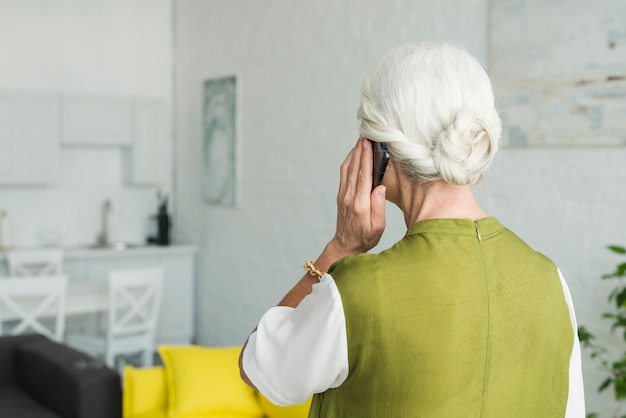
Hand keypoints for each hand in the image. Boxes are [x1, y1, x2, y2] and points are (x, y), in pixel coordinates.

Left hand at [331, 137, 386, 254]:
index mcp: (360, 204)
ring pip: (347, 169)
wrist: (346, 245)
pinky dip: (349, 161)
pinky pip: (344, 174)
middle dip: (359, 149)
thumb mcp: (378, 227)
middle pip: (354, 168)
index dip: (366, 157)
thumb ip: (379, 207)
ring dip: (353, 153)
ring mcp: (343, 195)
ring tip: (360, 140)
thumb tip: (380, 187)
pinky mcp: (341, 195)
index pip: (363, 176)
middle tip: (365, 134)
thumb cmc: (366, 237)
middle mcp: (349, 197)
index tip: (368, 143)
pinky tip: (354, 154)